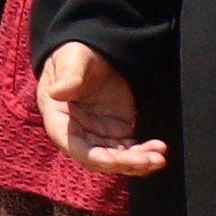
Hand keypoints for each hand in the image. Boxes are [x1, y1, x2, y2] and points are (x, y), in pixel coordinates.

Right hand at [38, 42, 163, 179]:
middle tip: (151, 159)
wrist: (94, 52)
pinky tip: (159, 148)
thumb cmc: (76, 54)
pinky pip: (129, 149)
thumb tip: (57, 92)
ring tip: (159, 156)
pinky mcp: (116, 131)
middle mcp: (77, 132)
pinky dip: (144, 153)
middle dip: (125, 163)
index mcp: (58, 118)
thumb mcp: (72, 60)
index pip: (73, 146)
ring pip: (116, 158)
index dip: (95, 157)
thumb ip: (68, 76)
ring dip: (138, 162)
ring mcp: (97, 134)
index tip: (117, 161)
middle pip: (99, 157)